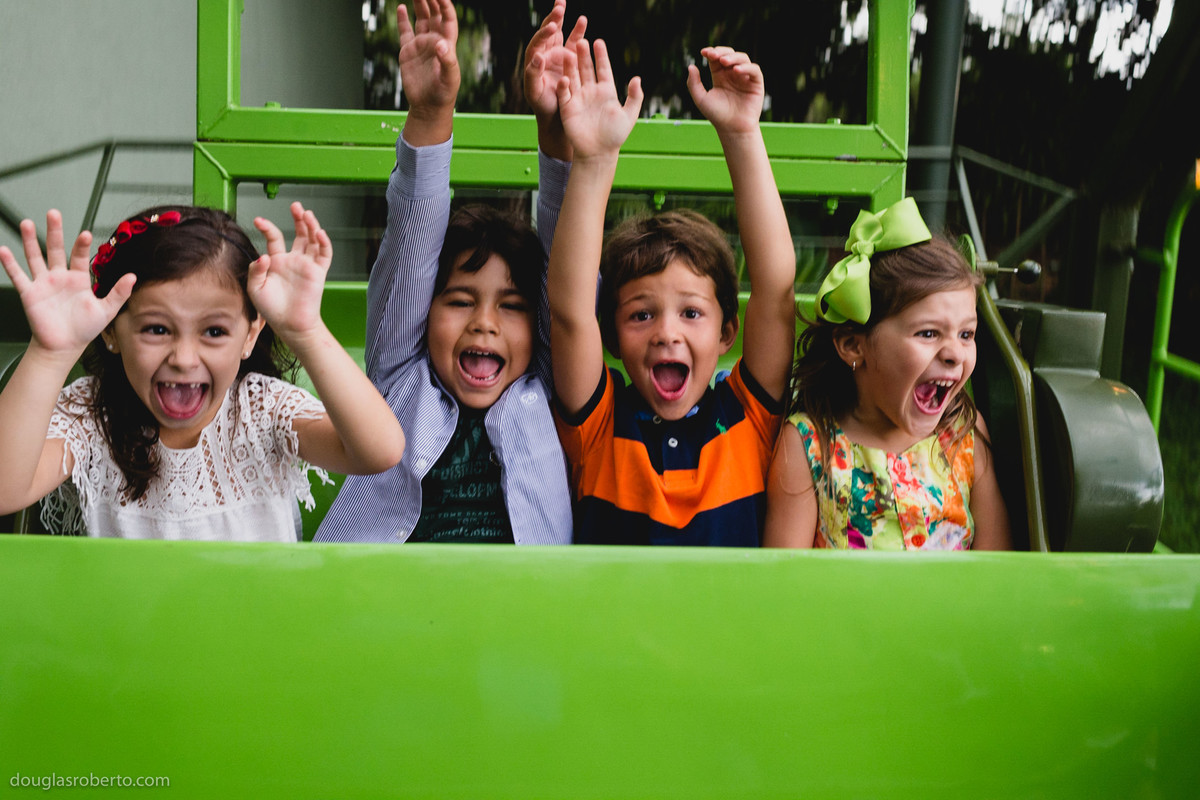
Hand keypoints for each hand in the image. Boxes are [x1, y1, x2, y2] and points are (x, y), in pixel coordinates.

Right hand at [0, 210, 133, 356]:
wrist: (64, 346)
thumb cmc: (85, 328)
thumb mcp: (106, 310)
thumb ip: (118, 293)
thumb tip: (133, 276)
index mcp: (79, 279)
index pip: (79, 256)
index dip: (81, 245)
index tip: (85, 234)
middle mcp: (59, 277)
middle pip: (55, 249)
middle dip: (54, 232)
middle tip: (53, 213)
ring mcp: (43, 283)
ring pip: (34, 257)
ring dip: (29, 241)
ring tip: (26, 223)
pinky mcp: (30, 293)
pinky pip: (18, 276)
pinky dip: (9, 264)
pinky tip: (2, 250)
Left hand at [249, 203, 331, 342]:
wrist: (290, 325)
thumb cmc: (271, 309)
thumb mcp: (255, 288)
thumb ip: (256, 270)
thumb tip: (264, 256)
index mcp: (277, 262)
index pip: (275, 237)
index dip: (267, 227)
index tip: (259, 220)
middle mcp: (293, 260)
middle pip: (299, 234)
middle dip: (298, 219)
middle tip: (295, 206)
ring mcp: (307, 265)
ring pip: (312, 240)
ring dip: (312, 226)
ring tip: (307, 214)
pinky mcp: (318, 272)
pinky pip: (324, 254)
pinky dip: (324, 242)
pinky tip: (319, 233)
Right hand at [397, 0, 459, 113]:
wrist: (428, 108)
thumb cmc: (444, 95)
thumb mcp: (450, 79)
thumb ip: (447, 61)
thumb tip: (441, 44)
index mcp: (447, 44)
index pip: (448, 19)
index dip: (445, 5)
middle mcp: (435, 41)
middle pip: (434, 14)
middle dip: (431, 0)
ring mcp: (421, 45)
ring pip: (420, 18)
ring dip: (419, 4)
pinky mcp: (408, 52)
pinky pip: (405, 31)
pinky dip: (402, 19)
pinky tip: (400, 7)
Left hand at [524, 0, 586, 121]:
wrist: (557, 114)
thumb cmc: (543, 106)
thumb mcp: (534, 93)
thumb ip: (533, 75)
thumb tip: (536, 55)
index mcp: (534, 61)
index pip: (537, 43)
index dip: (544, 34)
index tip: (553, 26)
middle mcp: (544, 54)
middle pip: (546, 32)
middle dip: (552, 19)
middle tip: (559, 7)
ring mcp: (557, 54)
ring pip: (559, 32)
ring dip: (561, 18)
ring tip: (563, 4)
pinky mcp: (570, 58)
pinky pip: (573, 41)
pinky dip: (577, 31)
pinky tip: (582, 21)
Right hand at [556, 39, 643, 160]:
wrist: (598, 153)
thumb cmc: (615, 136)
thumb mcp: (629, 116)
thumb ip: (635, 97)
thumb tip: (637, 79)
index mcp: (607, 91)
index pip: (603, 69)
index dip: (601, 56)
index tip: (599, 42)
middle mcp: (591, 92)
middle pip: (586, 69)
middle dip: (584, 55)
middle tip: (581, 41)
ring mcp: (578, 98)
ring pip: (574, 77)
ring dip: (571, 65)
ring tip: (569, 52)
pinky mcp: (568, 108)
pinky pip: (565, 93)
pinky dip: (564, 85)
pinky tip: (566, 78)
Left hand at [686, 46, 763, 134]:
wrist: (732, 129)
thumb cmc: (717, 115)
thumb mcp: (701, 99)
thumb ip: (693, 84)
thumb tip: (691, 66)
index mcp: (720, 76)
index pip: (716, 58)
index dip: (711, 52)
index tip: (704, 52)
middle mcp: (732, 74)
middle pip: (729, 55)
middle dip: (721, 52)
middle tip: (714, 55)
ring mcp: (745, 78)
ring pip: (742, 59)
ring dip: (733, 57)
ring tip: (724, 62)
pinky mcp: (756, 83)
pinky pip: (754, 70)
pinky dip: (746, 67)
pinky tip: (736, 71)